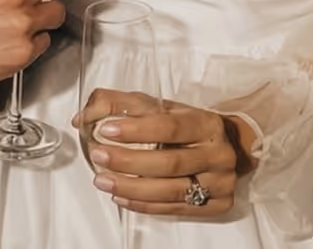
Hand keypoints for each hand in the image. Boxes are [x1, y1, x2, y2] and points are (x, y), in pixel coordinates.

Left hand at [73, 89, 257, 216]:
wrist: (228, 147)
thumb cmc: (188, 127)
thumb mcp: (161, 108)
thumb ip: (121, 104)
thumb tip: (83, 116)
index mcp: (206, 124)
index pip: (170, 127)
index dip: (137, 130)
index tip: (106, 129)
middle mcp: (218, 154)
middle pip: (170, 162)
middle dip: (129, 162)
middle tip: (99, 156)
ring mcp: (220, 182)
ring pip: (171, 191)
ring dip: (131, 188)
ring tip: (102, 181)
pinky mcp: (216, 204)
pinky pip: (174, 208)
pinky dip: (143, 205)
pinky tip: (120, 197)